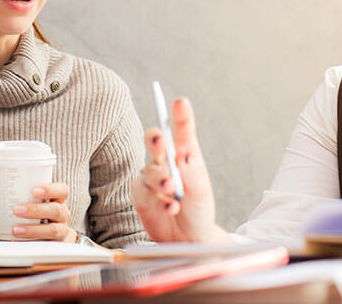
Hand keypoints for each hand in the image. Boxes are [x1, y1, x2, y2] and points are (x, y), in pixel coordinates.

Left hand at [0, 182, 76, 242]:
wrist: (54, 237)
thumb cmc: (39, 216)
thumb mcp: (28, 206)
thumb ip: (7, 205)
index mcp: (58, 200)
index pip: (62, 191)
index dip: (51, 189)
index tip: (34, 190)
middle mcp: (63, 214)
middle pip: (56, 210)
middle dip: (36, 210)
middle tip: (17, 209)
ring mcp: (62, 231)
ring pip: (53, 229)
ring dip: (33, 229)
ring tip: (15, 229)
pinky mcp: (56, 246)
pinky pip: (47, 246)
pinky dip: (32, 244)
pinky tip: (18, 243)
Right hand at [131, 97, 229, 242]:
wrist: (188, 238)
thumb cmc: (198, 210)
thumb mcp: (201, 190)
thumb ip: (191, 172)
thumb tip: (182, 154)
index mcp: (186, 155)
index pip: (182, 132)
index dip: (181, 116)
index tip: (180, 102)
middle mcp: (166, 161)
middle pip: (155, 141)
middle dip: (156, 139)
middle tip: (161, 141)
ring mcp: (152, 177)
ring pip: (149, 171)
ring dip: (161, 180)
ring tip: (172, 191)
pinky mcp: (140, 194)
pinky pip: (143, 191)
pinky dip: (157, 200)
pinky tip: (170, 207)